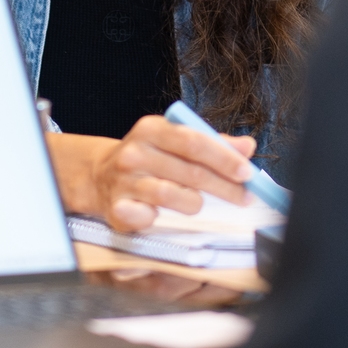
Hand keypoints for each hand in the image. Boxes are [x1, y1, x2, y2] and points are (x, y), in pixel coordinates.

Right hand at [47, 116, 257, 232]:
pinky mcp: (117, 208)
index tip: (246, 172)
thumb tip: (247, 146)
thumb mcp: (176, 141)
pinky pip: (148, 217)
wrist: (100, 175)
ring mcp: (124, 181)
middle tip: (244, 197)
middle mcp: (135, 152)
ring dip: (193, 203)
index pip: (195, 141)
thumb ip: (213, 142)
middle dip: (223, 187)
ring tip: (197, 204)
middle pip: (190, 171)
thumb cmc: (148, 158)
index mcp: (152, 129)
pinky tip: (161, 215)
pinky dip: (159, 218)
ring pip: (171, 195)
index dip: (224, 158)